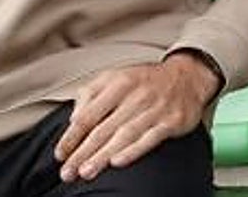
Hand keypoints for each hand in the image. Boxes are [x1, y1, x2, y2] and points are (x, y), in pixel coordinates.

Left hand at [53, 53, 220, 182]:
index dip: (72, 135)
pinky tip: (118, 162)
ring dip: (102, 156)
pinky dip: (133, 150)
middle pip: (102, 128)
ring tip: (87, 171)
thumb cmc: (145, 81)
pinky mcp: (170, 122)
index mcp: (116, 83)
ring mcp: (153, 109)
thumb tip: (73, 117)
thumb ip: (91, 93)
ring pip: (123, 136)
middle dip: (82, 152)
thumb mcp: (115, 76)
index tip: (60, 153)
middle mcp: (134, 96)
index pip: (88, 113)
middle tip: (68, 171)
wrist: (187, 76)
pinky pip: (149, 139)